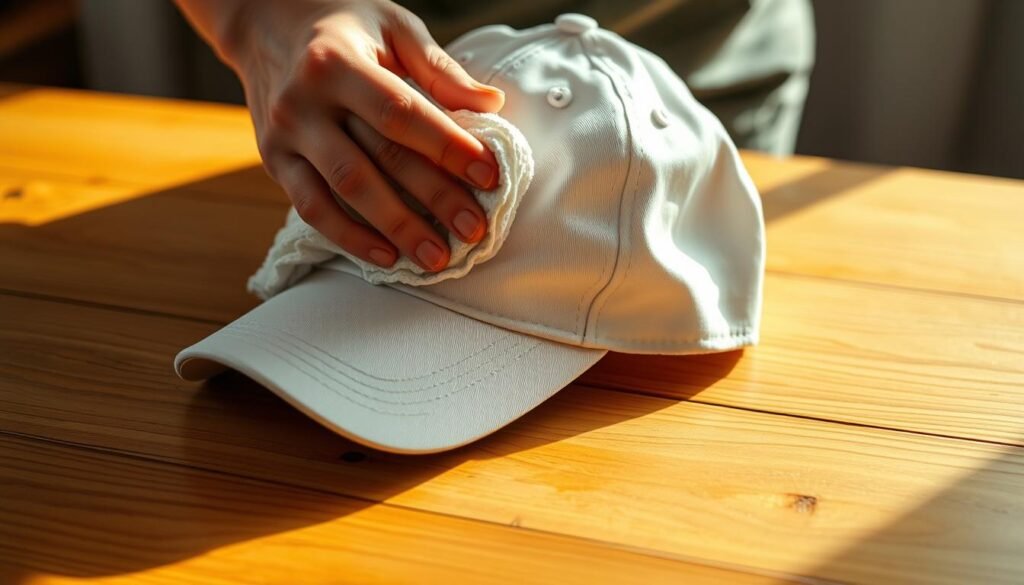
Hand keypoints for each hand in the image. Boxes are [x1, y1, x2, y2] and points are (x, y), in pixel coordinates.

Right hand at [183, 0, 504, 269]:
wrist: (263, 23)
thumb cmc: (342, 24)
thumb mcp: (392, 26)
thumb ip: (438, 69)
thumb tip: (490, 103)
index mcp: (338, 61)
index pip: (401, 112)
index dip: (447, 146)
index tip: (489, 175)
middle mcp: (305, 100)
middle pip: (379, 158)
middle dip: (433, 198)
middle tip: (473, 230)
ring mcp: (286, 134)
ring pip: (346, 191)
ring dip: (396, 228)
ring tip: (436, 256)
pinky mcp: (273, 161)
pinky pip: (312, 209)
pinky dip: (350, 237)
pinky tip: (387, 257)